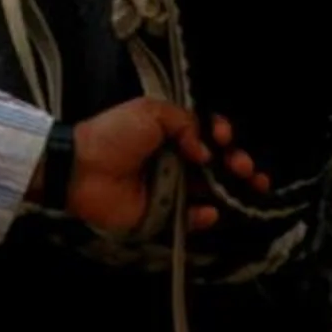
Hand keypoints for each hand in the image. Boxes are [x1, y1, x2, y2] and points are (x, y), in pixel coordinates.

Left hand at [63, 103, 262, 233]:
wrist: (82, 167)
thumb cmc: (114, 134)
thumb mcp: (150, 112)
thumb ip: (184, 123)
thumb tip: (207, 150)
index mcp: (171, 135)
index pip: (208, 136)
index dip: (222, 134)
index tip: (224, 135)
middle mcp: (175, 162)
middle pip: (217, 166)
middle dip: (238, 163)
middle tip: (245, 167)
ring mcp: (169, 190)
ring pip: (209, 192)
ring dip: (233, 190)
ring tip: (249, 185)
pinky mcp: (161, 215)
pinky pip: (188, 219)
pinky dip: (203, 217)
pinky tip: (211, 210)